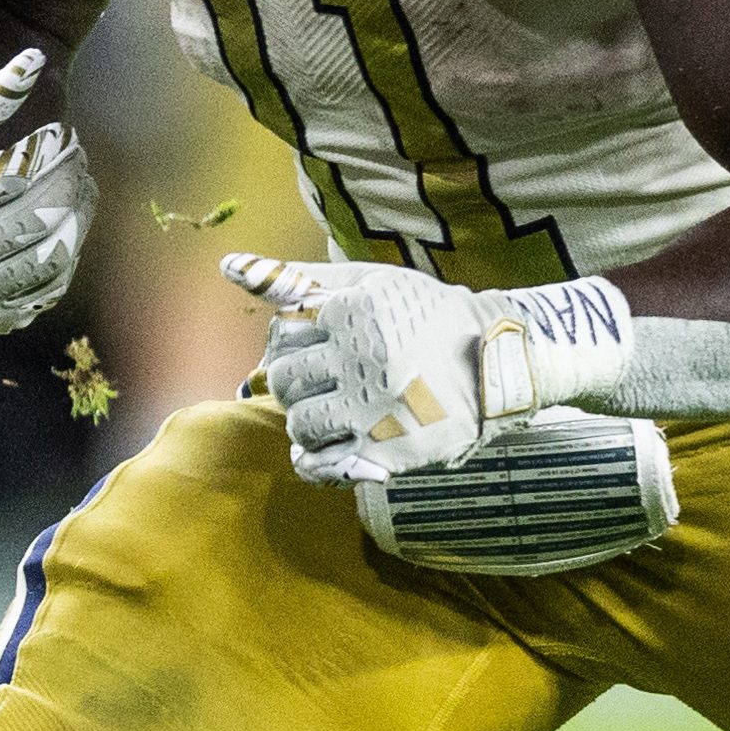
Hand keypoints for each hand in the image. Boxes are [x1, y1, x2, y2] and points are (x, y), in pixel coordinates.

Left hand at [231, 256, 635, 486]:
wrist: (501, 360)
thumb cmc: (428, 315)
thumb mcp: (372, 281)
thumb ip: (300, 277)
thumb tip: (228, 265)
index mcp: (352, 313)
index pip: (282, 336)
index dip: (298, 345)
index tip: (324, 348)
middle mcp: (359, 359)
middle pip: (284, 380)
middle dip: (298, 383)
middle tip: (329, 382)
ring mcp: (373, 408)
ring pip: (300, 423)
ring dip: (311, 421)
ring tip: (340, 413)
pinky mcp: (388, 450)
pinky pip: (321, 465)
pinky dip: (317, 461)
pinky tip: (335, 447)